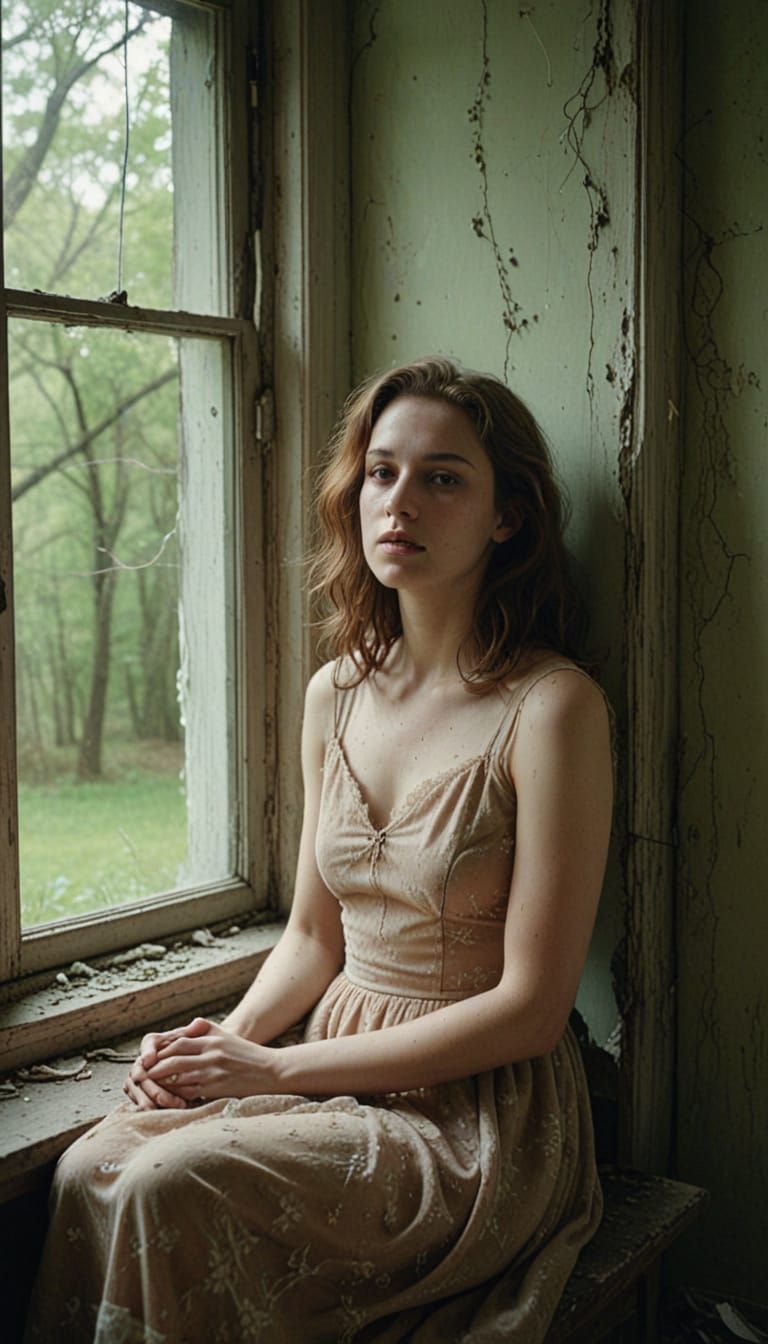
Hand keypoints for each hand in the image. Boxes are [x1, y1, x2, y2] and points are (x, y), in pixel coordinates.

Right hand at [123, 1024, 194, 1110]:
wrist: (195, 1067)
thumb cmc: (194, 1051)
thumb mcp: (196, 1041)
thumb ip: (196, 1032)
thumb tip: (198, 1024)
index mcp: (155, 1043)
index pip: (148, 1044)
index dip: (147, 1052)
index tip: (150, 1060)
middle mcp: (144, 1060)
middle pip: (140, 1073)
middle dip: (154, 1086)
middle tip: (167, 1097)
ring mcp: (139, 1078)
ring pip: (138, 1090)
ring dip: (155, 1100)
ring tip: (175, 1107)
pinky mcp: (140, 1094)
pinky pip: (141, 1102)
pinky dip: (153, 1109)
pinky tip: (166, 1113)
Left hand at [144, 1016, 280, 1102]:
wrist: (272, 1071)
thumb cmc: (247, 1054)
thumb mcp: (227, 1036)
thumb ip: (206, 1029)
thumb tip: (188, 1026)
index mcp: (212, 1039)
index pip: (178, 1042)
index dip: (160, 1051)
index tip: (147, 1059)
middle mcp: (211, 1053)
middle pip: (174, 1058)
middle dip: (154, 1067)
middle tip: (139, 1074)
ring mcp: (214, 1071)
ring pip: (179, 1077)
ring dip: (160, 1083)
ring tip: (148, 1087)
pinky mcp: (217, 1088)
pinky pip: (190, 1092)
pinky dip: (176, 1096)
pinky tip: (167, 1098)